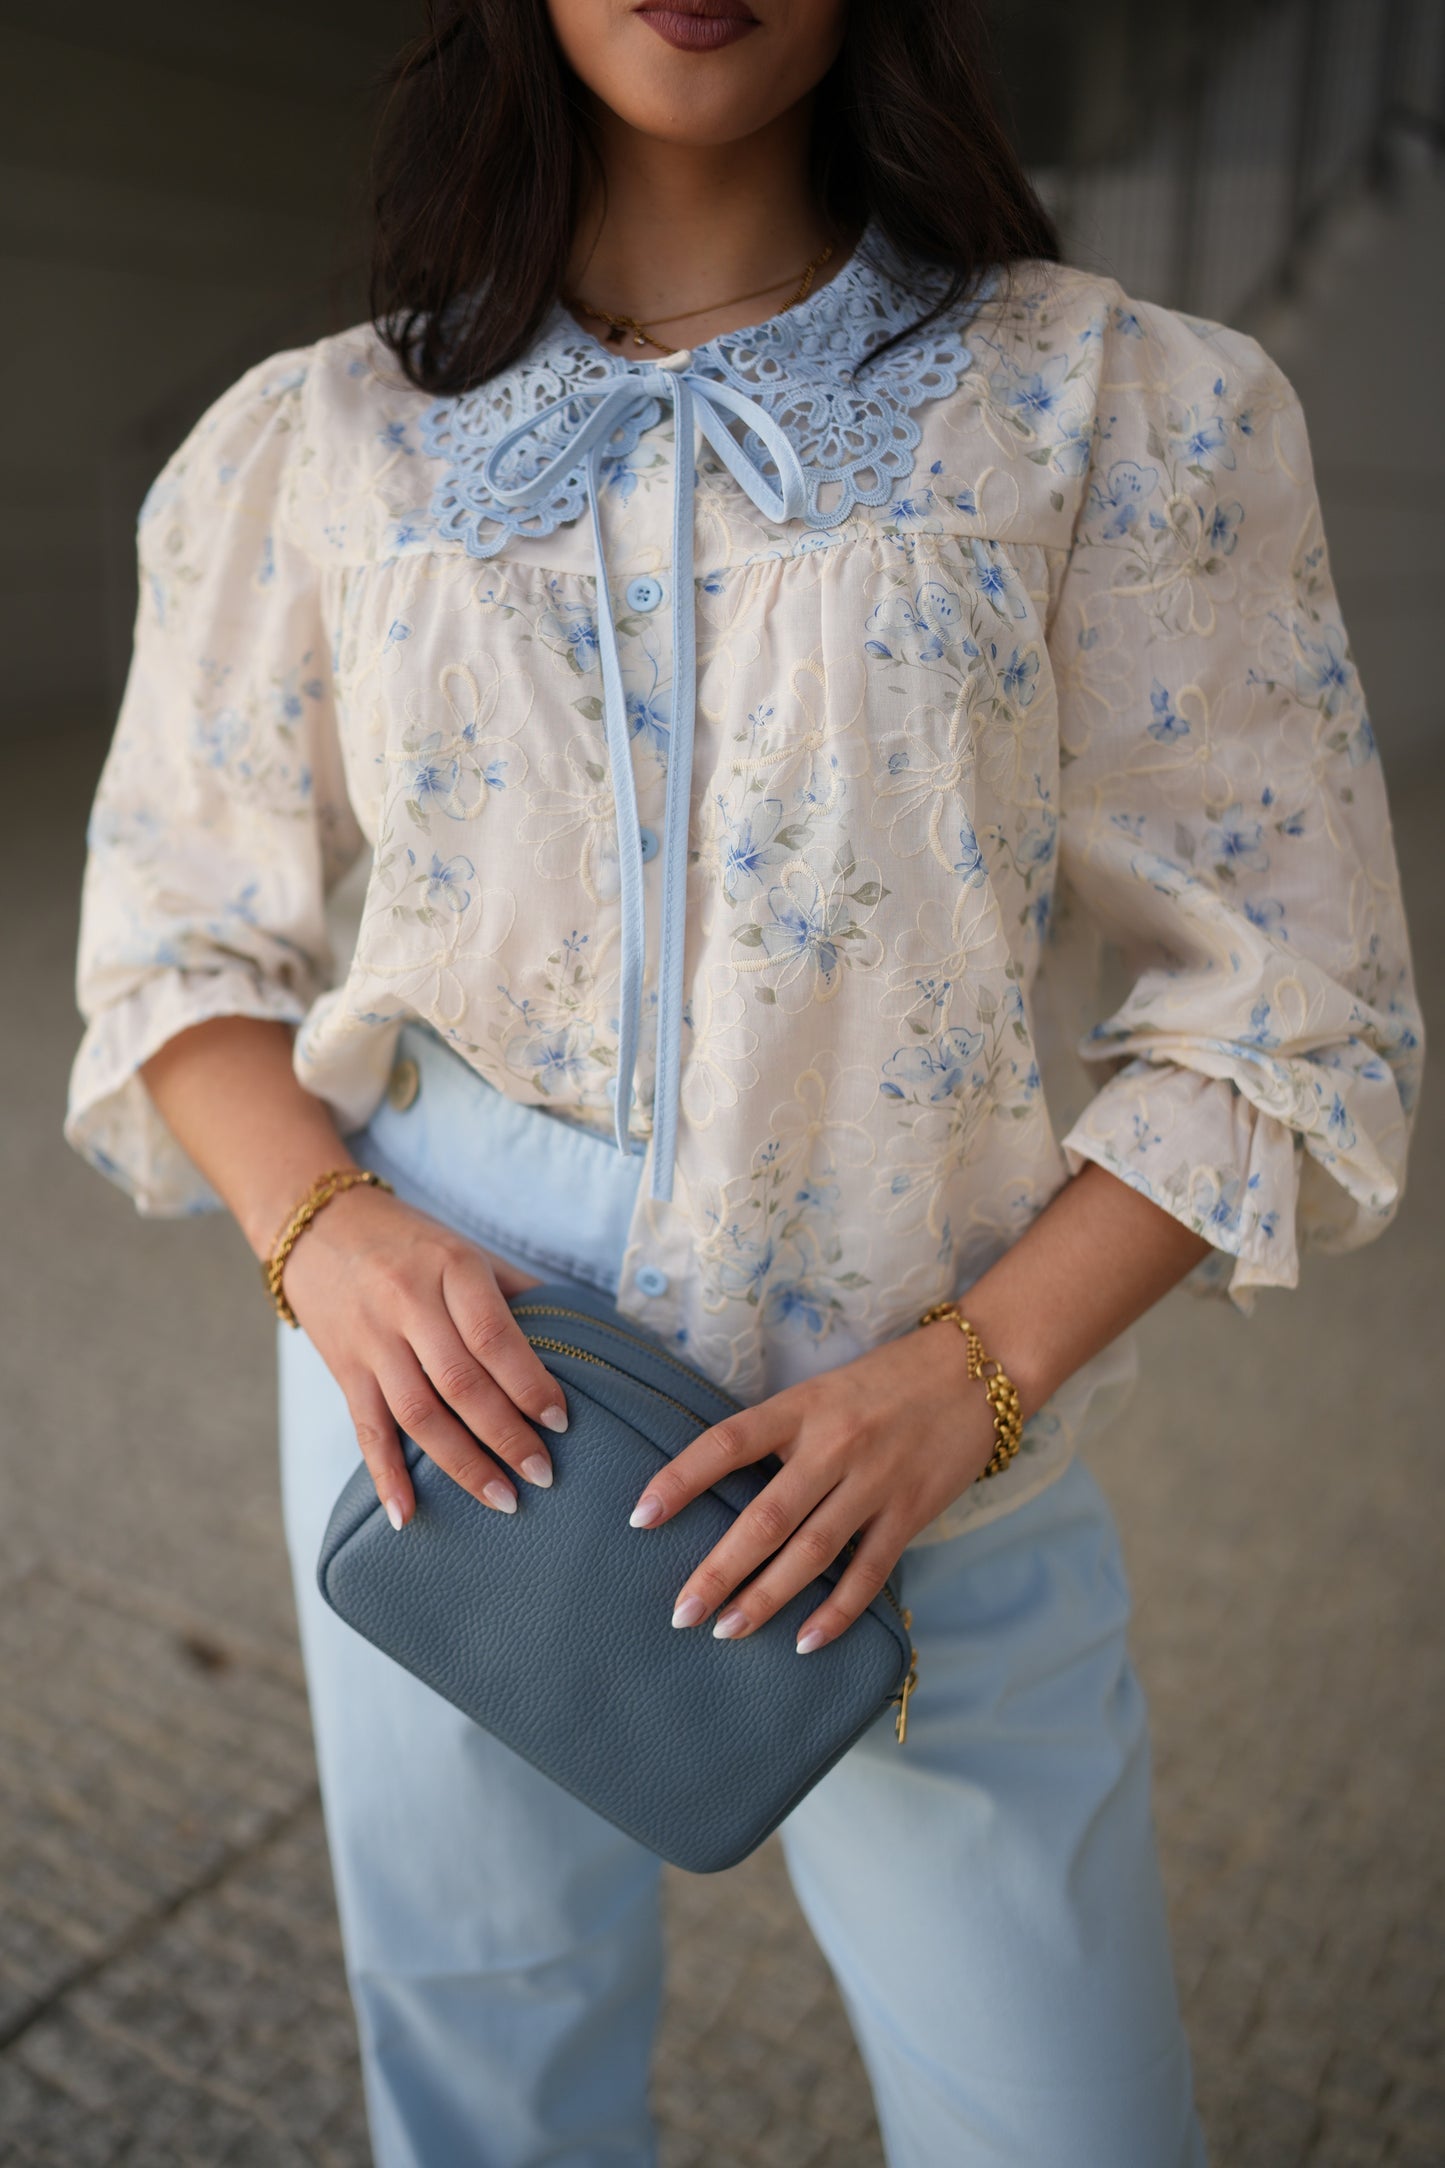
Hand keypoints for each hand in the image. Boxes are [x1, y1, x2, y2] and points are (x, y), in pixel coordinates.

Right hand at [282, 1184, 567, 1528]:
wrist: (318, 1227)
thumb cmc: (410, 1242)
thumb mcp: (466, 1250)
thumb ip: (516, 1294)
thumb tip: (580, 1338)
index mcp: (450, 1268)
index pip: (494, 1336)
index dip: (529, 1383)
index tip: (561, 1423)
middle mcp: (407, 1303)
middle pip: (460, 1383)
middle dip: (505, 1436)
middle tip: (542, 1475)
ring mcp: (371, 1339)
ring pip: (418, 1414)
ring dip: (461, 1465)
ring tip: (502, 1500)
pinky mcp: (343, 1368)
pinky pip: (366, 1429)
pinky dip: (386, 1476)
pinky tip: (408, 1515)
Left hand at [627, 1319, 998, 1652]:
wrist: (977, 1371)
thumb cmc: (886, 1382)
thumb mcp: (822, 1392)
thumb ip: (779, 1435)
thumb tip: (719, 1490)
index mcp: (802, 1408)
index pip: (727, 1444)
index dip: (680, 1479)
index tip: (640, 1517)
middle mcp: (835, 1445)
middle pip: (765, 1518)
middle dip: (718, 1571)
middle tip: (681, 1613)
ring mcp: (876, 1482)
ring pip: (811, 1553)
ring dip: (766, 1598)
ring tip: (727, 1631)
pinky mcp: (912, 1512)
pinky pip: (869, 1572)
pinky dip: (837, 1612)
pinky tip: (805, 1641)